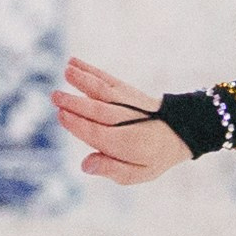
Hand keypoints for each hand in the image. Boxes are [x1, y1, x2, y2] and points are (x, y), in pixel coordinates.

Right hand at [51, 55, 193, 186]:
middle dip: (76, 103)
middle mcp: (129, 121)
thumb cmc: (151, 156)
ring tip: (67, 70)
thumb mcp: (136, 173)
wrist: (180, 131)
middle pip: (100, 111)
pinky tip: (73, 62)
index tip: (61, 115)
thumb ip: (111, 169)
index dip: (79, 125)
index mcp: (128, 145)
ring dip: (85, 80)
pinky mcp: (127, 90)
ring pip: (105, 91)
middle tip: (55, 96)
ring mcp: (129, 102)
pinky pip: (108, 80)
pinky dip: (92, 71)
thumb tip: (85, 165)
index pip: (99, 134)